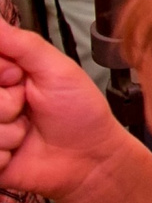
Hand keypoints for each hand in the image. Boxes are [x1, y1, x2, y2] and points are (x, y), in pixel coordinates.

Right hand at [0, 22, 144, 202]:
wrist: (91, 158)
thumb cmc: (81, 112)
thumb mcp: (57, 69)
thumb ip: (23, 44)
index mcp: (4, 74)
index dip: (1, 73)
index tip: (17, 77)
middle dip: (5, 104)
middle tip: (27, 106)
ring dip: (8, 132)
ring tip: (27, 130)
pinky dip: (4, 155)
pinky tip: (19, 152)